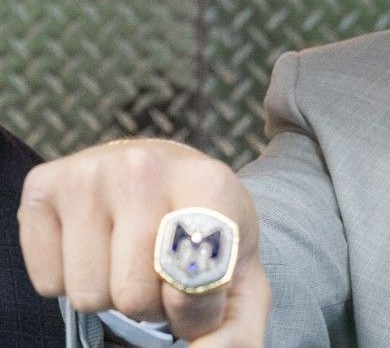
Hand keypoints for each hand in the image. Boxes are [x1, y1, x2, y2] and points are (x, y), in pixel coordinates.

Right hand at [19, 139, 269, 346]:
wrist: (170, 175)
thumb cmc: (202, 232)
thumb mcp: (239, 274)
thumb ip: (238, 329)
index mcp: (207, 182)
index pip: (193, 282)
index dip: (195, 307)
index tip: (202, 283)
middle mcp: (145, 167)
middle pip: (133, 297)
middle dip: (151, 302)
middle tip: (161, 268)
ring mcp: (91, 173)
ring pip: (88, 295)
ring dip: (111, 292)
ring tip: (130, 256)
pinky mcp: (44, 185)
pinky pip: (47, 282)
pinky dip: (70, 278)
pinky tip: (97, 243)